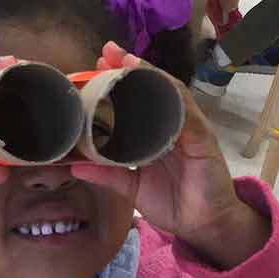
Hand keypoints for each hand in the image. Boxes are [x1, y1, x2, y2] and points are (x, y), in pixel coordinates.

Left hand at [71, 42, 267, 269]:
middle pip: (151, 88)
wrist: (203, 226)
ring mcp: (189, 128)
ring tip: (127, 60)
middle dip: (130, 68)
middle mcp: (172, 125)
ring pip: (168, 93)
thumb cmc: (173, 203)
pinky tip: (157, 84)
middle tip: (106, 52)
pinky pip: (187, 112)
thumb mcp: (132, 187)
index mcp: (155, 133)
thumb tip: (75, 166)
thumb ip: (107, 174)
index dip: (118, 82)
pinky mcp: (202, 138)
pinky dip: (172, 96)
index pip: (136, 100)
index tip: (94, 67)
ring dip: (149, 74)